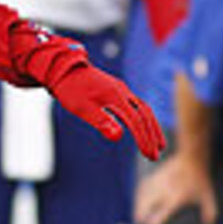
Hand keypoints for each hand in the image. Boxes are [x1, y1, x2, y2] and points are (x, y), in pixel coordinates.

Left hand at [49, 62, 165, 160]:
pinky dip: (143, 118)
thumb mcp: (82, 108)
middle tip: (157, 154)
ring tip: (158, 144)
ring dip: (152, 127)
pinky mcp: (117, 90)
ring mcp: (121, 90)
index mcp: (115, 96)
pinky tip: (143, 127)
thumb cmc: (70, 90)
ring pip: (143, 109)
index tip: (149, 155)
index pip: (136, 121)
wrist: (63, 68)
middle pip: (145, 114)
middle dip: (152, 135)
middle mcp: (122, 92)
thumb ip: (101, 121)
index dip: (144, 139)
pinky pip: (137, 104)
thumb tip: (118, 136)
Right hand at [134, 152, 215, 223]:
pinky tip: (140, 200)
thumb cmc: (200, 178)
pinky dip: (140, 196)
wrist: (190, 158)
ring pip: (141, 199)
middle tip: (141, 223)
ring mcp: (156, 184)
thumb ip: (210, 212)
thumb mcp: (208, 195)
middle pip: (145, 209)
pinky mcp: (153, 177)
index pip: (159, 217)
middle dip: (142, 217)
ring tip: (138, 216)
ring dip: (139, 207)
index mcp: (175, 200)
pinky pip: (142, 189)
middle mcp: (163, 193)